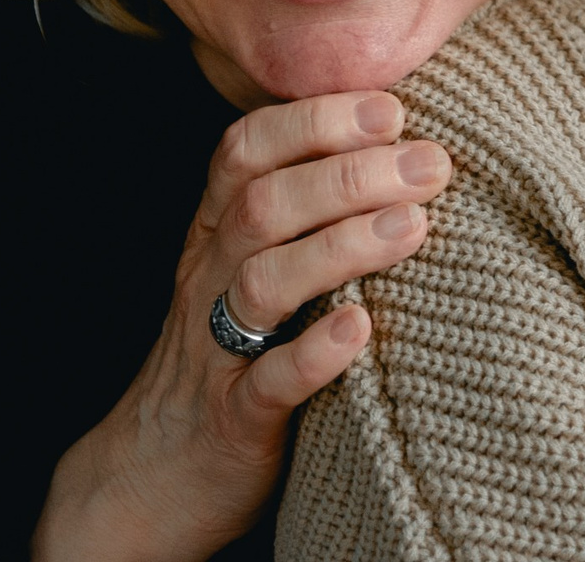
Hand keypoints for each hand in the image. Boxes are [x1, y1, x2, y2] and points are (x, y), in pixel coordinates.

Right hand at [33, 91, 452, 561]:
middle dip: (350, 173)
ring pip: (264, 283)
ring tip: (414, 226)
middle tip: (431, 164)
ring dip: (341, 247)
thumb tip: (405, 139)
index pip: (247, 149)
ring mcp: (216, 350)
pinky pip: (267, 382)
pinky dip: (315, 353)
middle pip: (264, 205)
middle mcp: (211, 278)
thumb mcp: (254, 264)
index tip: (391, 109)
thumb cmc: (234, 348)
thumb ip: (307, 205)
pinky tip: (362, 327)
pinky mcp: (234, 420)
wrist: (154, 475)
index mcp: (217, 230)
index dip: (314, 119)